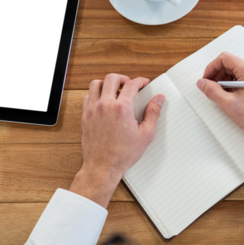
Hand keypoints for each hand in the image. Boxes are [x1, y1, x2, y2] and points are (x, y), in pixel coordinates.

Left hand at [69, 74, 164, 207]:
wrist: (103, 166)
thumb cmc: (122, 154)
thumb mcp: (145, 134)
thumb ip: (152, 113)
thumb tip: (158, 100)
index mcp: (122, 108)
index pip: (132, 84)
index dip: (140, 81)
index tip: (143, 83)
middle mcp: (106, 105)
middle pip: (112, 78)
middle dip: (123, 78)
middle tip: (129, 85)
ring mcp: (93, 110)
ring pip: (96, 84)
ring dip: (107, 84)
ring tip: (115, 90)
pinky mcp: (85, 116)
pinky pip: (88, 96)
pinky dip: (96, 94)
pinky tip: (103, 101)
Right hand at [196, 52, 243, 150]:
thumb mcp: (228, 104)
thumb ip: (212, 91)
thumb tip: (202, 83)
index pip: (224, 58)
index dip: (211, 68)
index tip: (206, 80)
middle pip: (229, 64)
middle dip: (217, 76)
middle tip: (211, 89)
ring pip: (235, 71)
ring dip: (224, 81)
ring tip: (222, 95)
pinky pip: (242, 77)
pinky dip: (233, 84)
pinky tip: (231, 96)